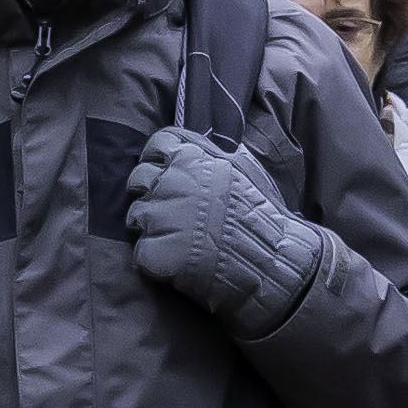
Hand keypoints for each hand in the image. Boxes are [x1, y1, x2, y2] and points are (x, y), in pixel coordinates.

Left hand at [122, 126, 331, 337]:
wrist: (273, 263)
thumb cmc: (262, 217)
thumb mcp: (244, 169)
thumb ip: (214, 154)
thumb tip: (198, 145)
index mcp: (192, 158)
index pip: (157, 144)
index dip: (157, 160)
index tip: (162, 174)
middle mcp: (172, 182)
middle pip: (139, 180)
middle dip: (148, 194)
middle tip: (167, 214)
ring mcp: (162, 218)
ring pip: (135, 217)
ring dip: (151, 229)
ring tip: (177, 240)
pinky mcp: (156, 252)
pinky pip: (141, 252)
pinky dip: (154, 259)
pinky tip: (176, 262)